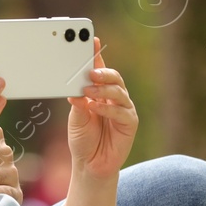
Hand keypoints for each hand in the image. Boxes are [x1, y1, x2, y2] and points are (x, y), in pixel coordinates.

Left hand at [66, 37, 136, 180]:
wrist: (89, 164)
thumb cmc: (83, 139)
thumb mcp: (76, 118)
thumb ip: (79, 102)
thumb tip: (78, 88)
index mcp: (100, 92)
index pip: (99, 70)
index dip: (96, 55)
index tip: (91, 41)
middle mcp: (114, 98)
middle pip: (113, 77)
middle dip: (103, 71)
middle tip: (90, 72)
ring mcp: (123, 110)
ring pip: (119, 92)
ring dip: (103, 89)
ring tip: (89, 90)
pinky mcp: (130, 123)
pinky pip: (122, 112)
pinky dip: (108, 109)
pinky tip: (95, 107)